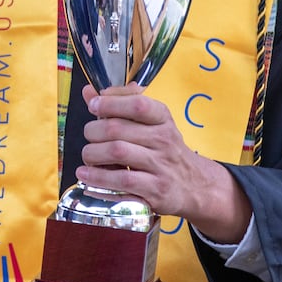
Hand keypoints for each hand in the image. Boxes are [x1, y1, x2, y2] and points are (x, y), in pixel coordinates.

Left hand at [78, 84, 249, 243]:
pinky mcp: (155, 191)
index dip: (110, 102)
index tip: (93, 105)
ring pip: (117, 153)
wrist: (194, 186)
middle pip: (118, 129)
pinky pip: (121, 182)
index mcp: (163, 119)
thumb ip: (119, 105)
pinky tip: (86, 175)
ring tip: (88, 157)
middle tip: (89, 137)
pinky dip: (98, 178)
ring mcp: (161, 166)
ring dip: (93, 154)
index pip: (138, 104)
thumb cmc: (164, 151)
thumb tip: (89, 91)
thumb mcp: (151, 124)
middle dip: (93, 131)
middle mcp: (164, 140)